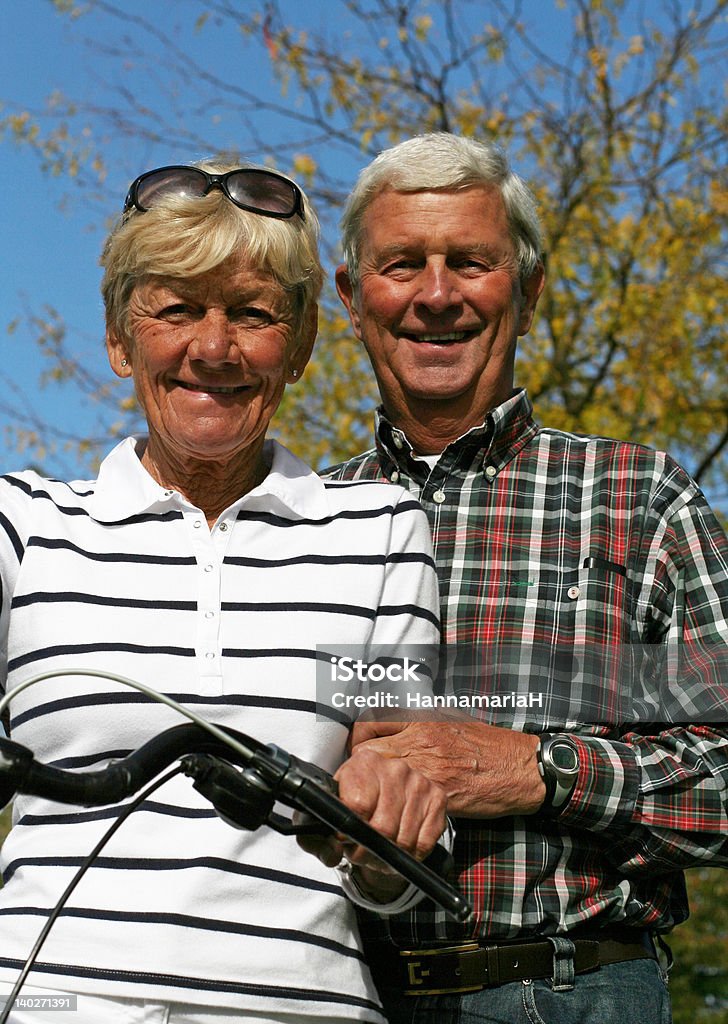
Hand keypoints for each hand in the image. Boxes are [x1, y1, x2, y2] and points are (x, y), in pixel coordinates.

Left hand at [297, 745, 446, 900]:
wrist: (380, 787)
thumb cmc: (350, 798)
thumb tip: (332, 854)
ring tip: (376, 851)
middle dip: (368, 850)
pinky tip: (396, 848)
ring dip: (387, 857)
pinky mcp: (438, 798)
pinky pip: (424, 843)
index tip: (343, 838)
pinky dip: (409, 856)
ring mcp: (419, 782)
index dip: (347, 831)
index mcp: (364, 762)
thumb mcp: (327, 808)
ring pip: (404, 840)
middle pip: (383, 827)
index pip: (356, 806)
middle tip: (360, 852)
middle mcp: (395, 767)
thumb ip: (318, 834)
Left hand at [351, 715, 544, 817]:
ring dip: (371, 795)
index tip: (355, 752)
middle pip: (368, 753)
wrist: (520, 766)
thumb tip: (388, 733)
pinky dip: (396, 813)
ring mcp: (429, 768)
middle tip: (356, 784)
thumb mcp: (448, 721)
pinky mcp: (440, 794)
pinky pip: (406, 804)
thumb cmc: (485, 744)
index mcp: (420, 720)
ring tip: (370, 805)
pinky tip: (395, 818)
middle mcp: (420, 740)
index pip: (370, 723)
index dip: (356, 739)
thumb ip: (417, 726)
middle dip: (356, 770)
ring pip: (381, 780)